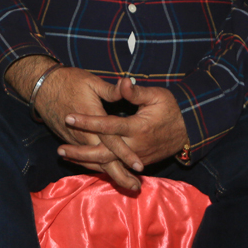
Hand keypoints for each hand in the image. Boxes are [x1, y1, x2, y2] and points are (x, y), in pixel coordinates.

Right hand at [32, 67, 141, 190]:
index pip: (112, 141)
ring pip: (94, 162)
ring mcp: (75, 140)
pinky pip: (84, 159)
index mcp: (92, 119)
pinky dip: (96, 168)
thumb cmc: (69, 81)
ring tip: (127, 184)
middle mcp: (83, 134)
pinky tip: (106, 173)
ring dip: (110, 174)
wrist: (42, 87)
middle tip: (136, 187)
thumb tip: (128, 84)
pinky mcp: (69, 140)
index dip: (126, 154)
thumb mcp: (91, 82)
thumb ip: (110, 90)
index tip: (139, 167)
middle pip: (103, 160)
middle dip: (120, 175)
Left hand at [61, 79, 189, 169]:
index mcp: (138, 128)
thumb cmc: (171, 109)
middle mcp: (135, 147)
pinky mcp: (137, 163)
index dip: (88, 121)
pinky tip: (81, 162)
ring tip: (64, 155)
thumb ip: (137, 92)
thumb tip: (124, 81)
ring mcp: (136, 158)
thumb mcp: (157, 96)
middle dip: (80, 151)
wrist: (188, 131)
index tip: (69, 116)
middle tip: (59, 148)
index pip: (108, 126)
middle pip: (102, 152)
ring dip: (85, 161)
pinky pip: (114, 166)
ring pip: (106, 163)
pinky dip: (97, 165)